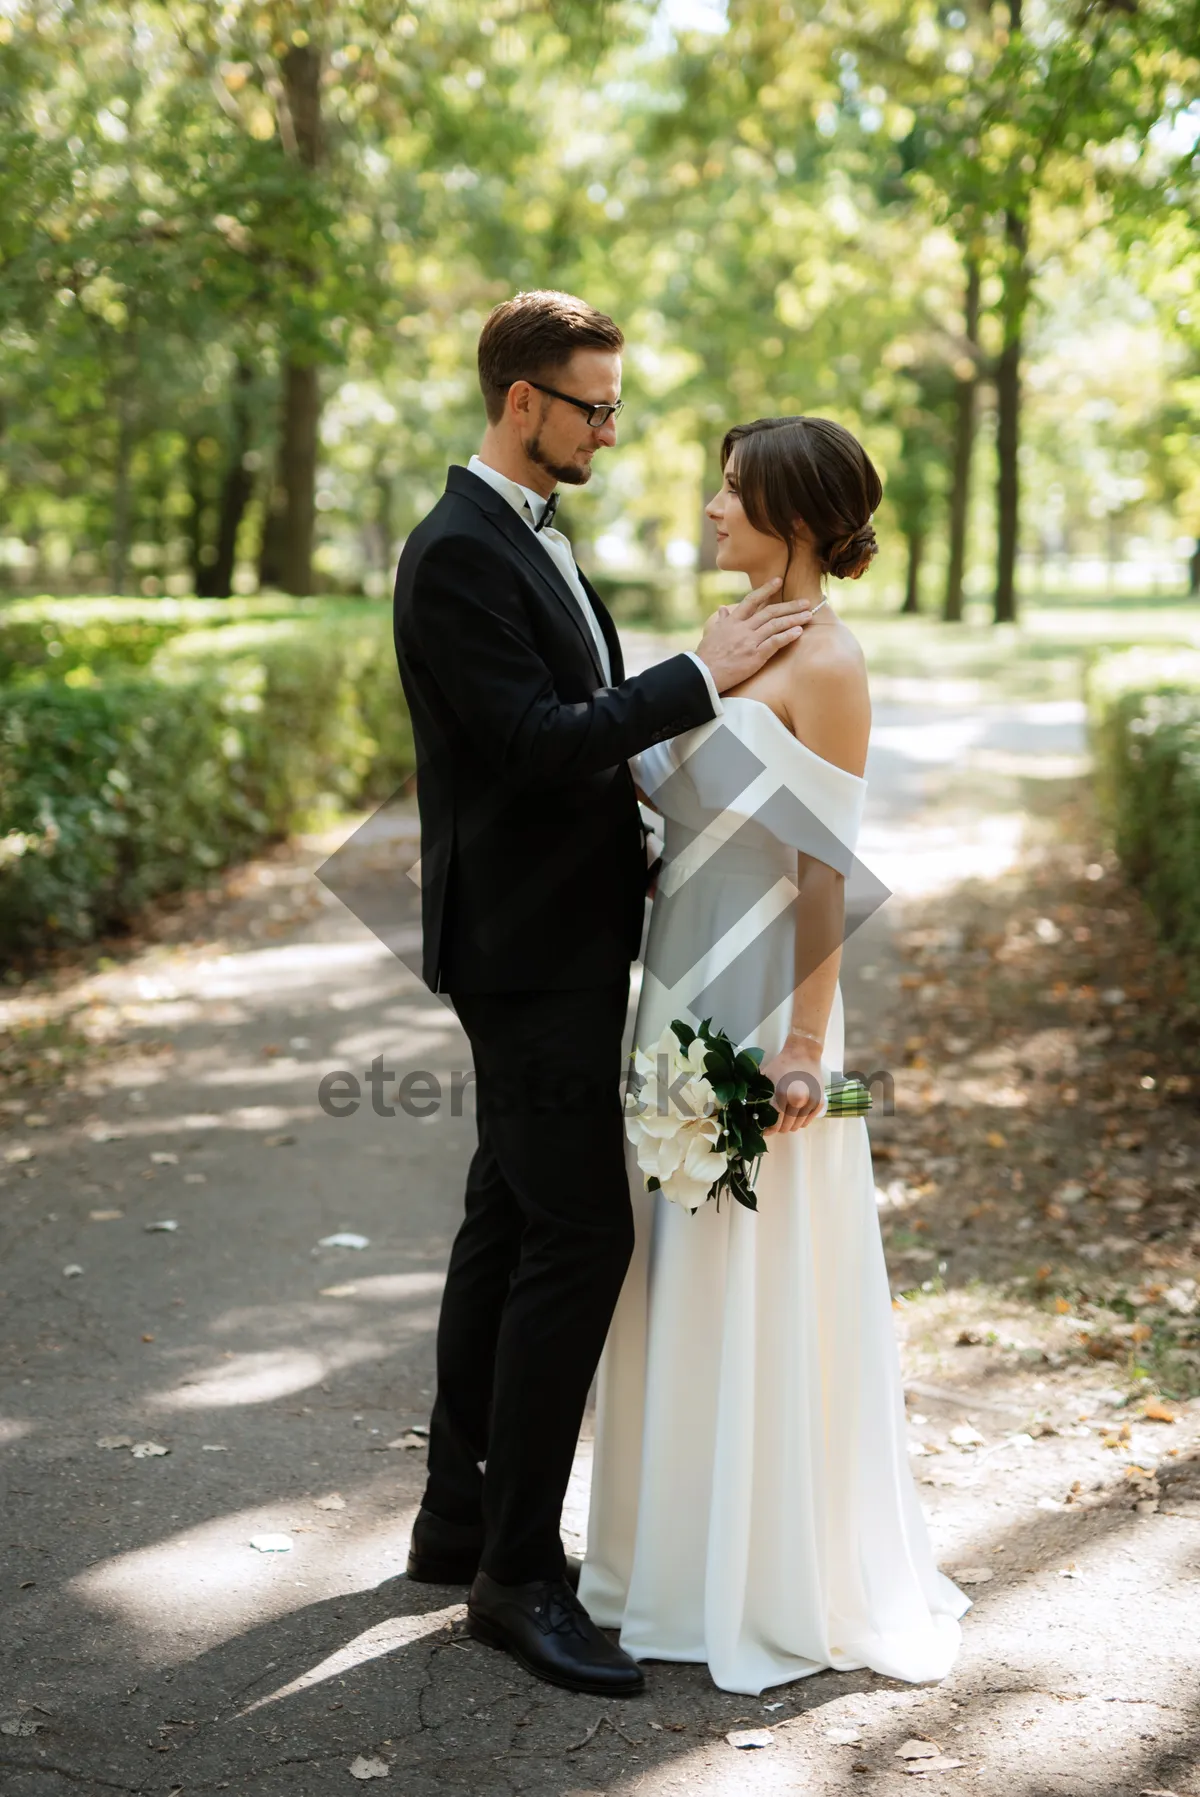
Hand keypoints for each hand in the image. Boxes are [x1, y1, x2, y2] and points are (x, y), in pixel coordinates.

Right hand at [693, 578, 812, 693]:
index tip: (778, 581)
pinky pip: (775, 642)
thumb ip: (721, 620)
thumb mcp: (711, 634)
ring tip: (808, 615)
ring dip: (794, 619)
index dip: (766, 589)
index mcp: (732, 621)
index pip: (751, 600)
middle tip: (805, 602)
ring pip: (776, 625)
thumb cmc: (706, 656)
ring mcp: (750, 641)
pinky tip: (799, 632)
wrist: (704, 674)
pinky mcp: (755, 656)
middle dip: (790, 606)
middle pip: (770, 612)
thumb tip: (722, 608)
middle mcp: (743, 628)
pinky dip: (788, 636)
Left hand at [761, 1035, 824, 1134]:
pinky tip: (794, 1114)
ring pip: (797, 1126)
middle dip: (778, 1127)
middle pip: (786, 1128)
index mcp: (783, 1096)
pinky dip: (800, 1121)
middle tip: (773, 1122)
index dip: (768, 1130)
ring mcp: (811, 1103)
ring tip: (784, 1117)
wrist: (803, 1053)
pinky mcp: (819, 1103)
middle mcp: (799, 1102)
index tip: (764, 1129)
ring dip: (789, 1125)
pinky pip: (807, 1122)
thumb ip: (758, 1097)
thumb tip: (750, 1116)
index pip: (774, 1124)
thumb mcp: (765, 1079)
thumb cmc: (780, 1065)